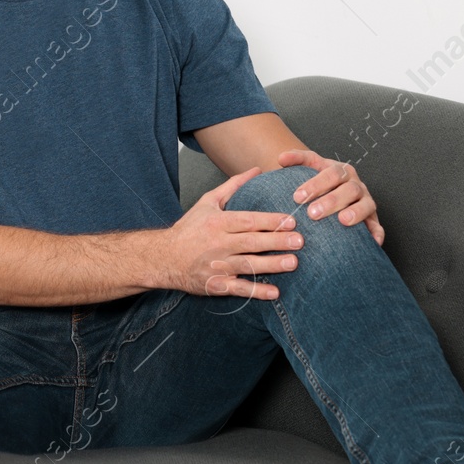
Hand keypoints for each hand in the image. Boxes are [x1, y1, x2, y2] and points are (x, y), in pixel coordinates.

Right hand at [160, 167, 303, 300]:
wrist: (164, 257)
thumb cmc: (189, 228)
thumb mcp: (207, 202)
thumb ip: (233, 186)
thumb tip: (256, 170)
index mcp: (217, 223)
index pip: (247, 220)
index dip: (269, 220)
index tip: (291, 221)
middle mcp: (218, 243)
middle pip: (251, 242)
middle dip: (276, 241)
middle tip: (299, 241)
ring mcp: (217, 265)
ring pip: (248, 265)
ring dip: (271, 265)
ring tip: (293, 263)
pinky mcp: (215, 284)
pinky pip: (238, 289)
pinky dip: (255, 291)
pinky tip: (274, 292)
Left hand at [275, 149, 384, 245]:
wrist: (336, 194)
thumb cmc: (319, 184)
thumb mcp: (310, 167)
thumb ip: (297, 160)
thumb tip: (282, 158)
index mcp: (341, 171)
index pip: (331, 173)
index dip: (315, 184)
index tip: (297, 197)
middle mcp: (356, 185)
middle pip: (349, 189)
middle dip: (331, 201)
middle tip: (312, 213)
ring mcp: (366, 201)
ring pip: (366, 204)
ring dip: (356, 212)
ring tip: (343, 221)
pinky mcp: (372, 219)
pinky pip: (377, 226)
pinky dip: (376, 233)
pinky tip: (371, 241)